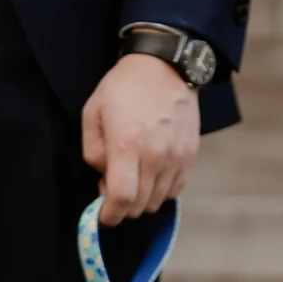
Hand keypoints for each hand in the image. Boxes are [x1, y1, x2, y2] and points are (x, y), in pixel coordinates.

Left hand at [81, 52, 200, 226]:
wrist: (165, 65)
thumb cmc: (123, 88)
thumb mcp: (92, 114)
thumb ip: (93, 154)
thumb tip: (105, 182)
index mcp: (127, 145)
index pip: (121, 199)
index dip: (109, 215)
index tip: (102, 216)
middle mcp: (155, 155)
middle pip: (139, 205)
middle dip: (122, 207)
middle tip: (114, 188)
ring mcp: (176, 156)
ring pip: (157, 201)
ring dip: (141, 200)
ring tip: (133, 178)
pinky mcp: (190, 155)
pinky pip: (175, 190)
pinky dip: (160, 191)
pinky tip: (151, 175)